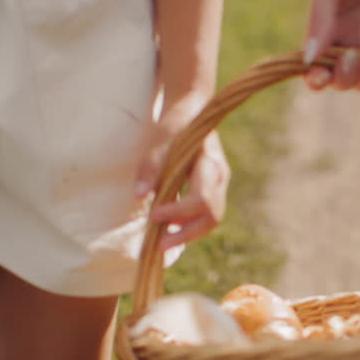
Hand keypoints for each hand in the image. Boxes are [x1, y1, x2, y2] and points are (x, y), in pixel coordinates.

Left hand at [134, 98, 230, 254]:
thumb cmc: (175, 126)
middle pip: (212, 217)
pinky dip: (188, 225)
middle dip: (187, 234)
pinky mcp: (213, 190)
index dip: (178, 212)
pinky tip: (168, 227)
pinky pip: (206, 215)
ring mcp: (219, 185)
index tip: (154, 215)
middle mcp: (220, 177)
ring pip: (211, 219)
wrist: (192, 113)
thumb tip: (139, 195)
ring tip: (162, 240)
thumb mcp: (160, 142)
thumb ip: (150, 167)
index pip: (201, 199)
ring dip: (188, 232)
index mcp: (210, 163)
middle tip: (160, 246)